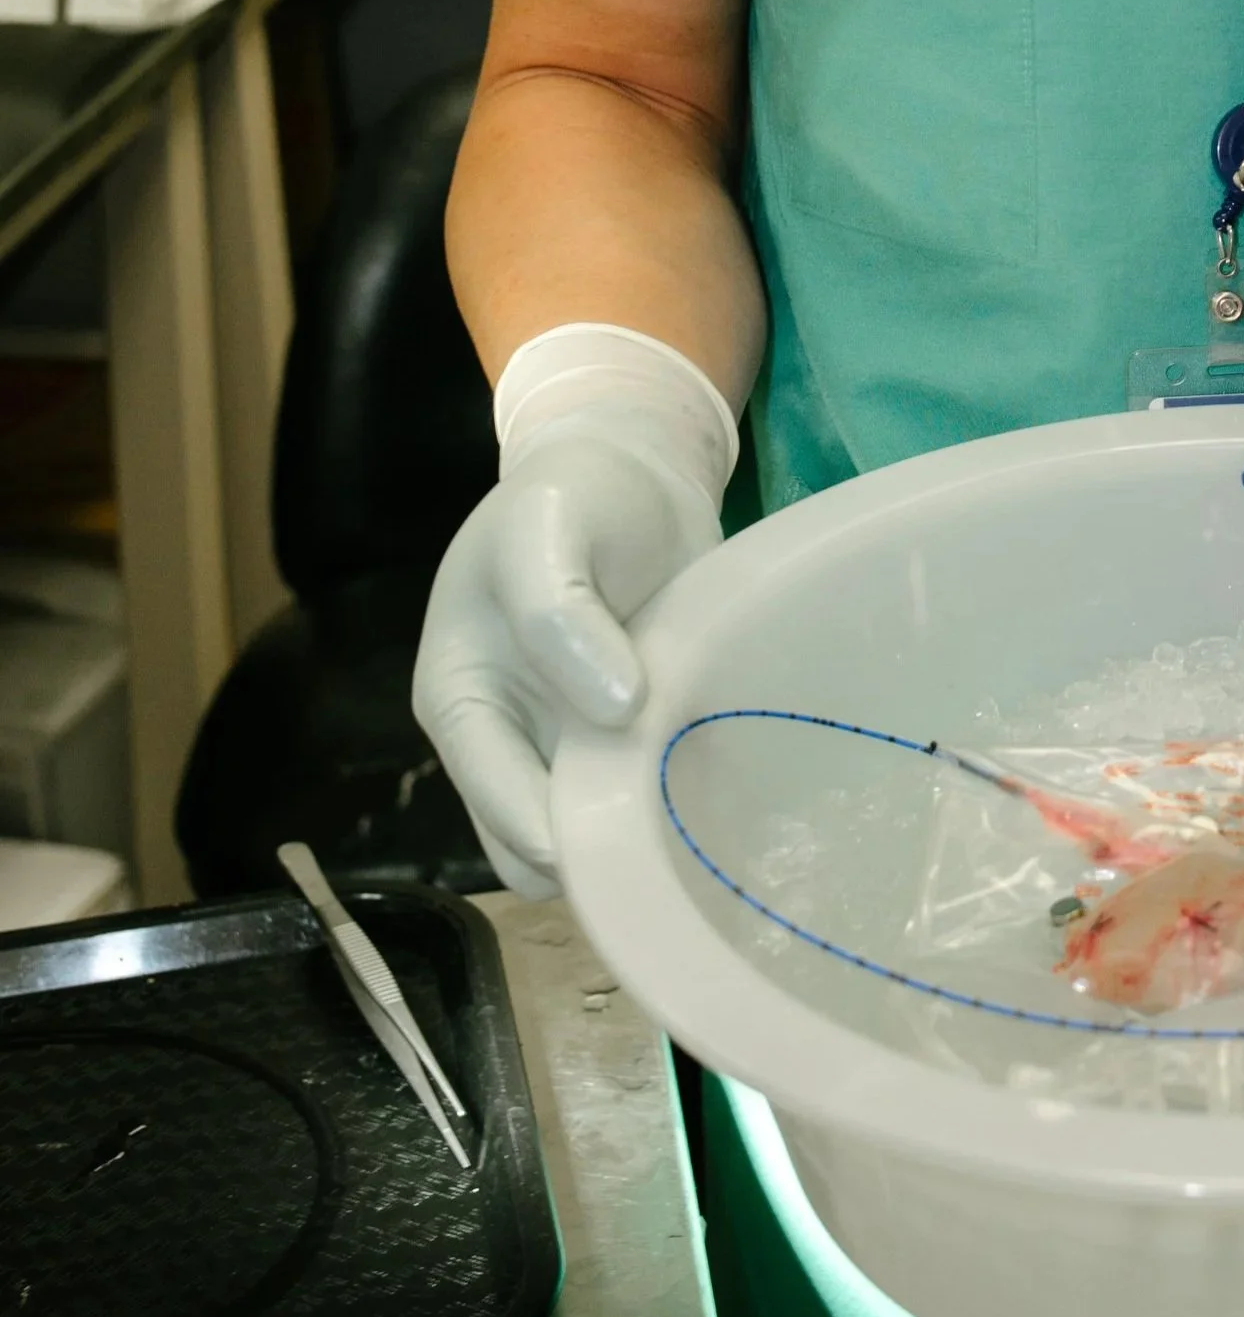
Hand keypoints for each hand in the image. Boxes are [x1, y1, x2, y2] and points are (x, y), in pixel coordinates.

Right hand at [415, 329, 739, 893]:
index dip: (551, 828)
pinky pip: (638, 802)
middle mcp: (503, 739)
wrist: (637, 470)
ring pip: (589, 837)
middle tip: (668, 817)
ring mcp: (563, 745)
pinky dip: (669, 801)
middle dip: (593, 846)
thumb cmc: (576, 491)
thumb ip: (556, 611)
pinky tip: (713, 778)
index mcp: (459, 699)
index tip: (623, 832)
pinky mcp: (622, 741)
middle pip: (534, 846)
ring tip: (693, 795)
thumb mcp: (546, 526)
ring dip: (635, 830)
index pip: (494, 798)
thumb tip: (613, 709)